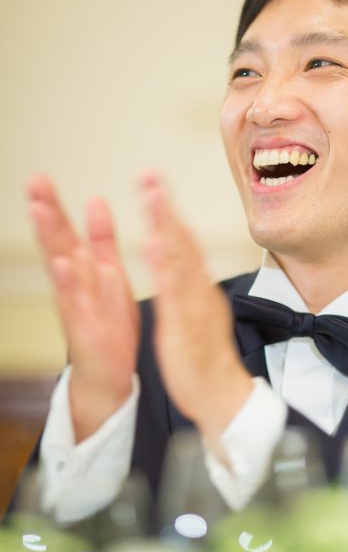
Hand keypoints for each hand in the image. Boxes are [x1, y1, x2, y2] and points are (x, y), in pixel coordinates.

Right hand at [27, 174, 138, 440]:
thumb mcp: (108, 273)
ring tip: (40, 212)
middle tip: (34, 184)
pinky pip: (76, 303)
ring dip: (50, 239)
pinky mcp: (84, 327)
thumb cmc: (108, 323)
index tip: (40, 177)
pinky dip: (70, 285)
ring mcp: (76, 305)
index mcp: (83, 269)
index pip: (63, 231)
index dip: (53, 205)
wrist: (108, 373)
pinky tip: (63, 266)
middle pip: (56, 243)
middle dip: (45, 213)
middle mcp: (74, 285)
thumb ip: (101, 239)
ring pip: (60, 267)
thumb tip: (94, 200)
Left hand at [140, 172, 252, 444]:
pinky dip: (164, 267)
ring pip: (180, 260)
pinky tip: (153, 245)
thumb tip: (184, 266)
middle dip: (165, 207)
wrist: (222, 396)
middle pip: (183, 242)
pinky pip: (174, 295)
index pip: (184, 244)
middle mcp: (198, 291)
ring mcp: (193, 306)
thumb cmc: (206, 360)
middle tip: (151, 175)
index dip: (169, 212)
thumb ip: (189, 289)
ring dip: (166, 224)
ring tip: (152, 195)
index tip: (155, 183)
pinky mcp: (185, 327)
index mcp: (198, 289)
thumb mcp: (196, 316)